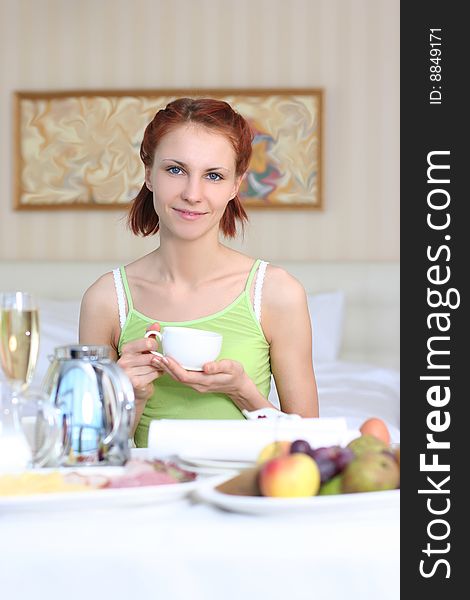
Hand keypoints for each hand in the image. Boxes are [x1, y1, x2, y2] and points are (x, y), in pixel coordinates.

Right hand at [117, 322, 162, 404]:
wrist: (134, 386)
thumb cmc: (139, 366)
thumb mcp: (142, 349)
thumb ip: (149, 336)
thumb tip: (156, 324)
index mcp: (126, 349)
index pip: (148, 343)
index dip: (155, 346)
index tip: (153, 349)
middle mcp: (124, 360)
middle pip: (152, 356)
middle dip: (157, 359)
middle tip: (156, 361)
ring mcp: (128, 372)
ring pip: (154, 366)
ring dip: (158, 367)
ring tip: (153, 368)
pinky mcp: (135, 383)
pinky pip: (154, 375)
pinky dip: (157, 375)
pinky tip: (152, 375)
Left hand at [151, 355, 271, 411]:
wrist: (239, 386)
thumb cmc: (236, 375)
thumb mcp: (231, 367)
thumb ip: (219, 366)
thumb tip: (206, 366)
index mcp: (205, 381)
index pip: (185, 376)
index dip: (173, 368)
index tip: (165, 358)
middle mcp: (198, 385)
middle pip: (177, 378)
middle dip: (165, 368)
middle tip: (154, 357)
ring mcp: (197, 385)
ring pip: (178, 378)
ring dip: (167, 369)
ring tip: (157, 358)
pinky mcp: (196, 382)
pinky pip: (182, 377)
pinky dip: (173, 370)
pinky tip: (168, 362)